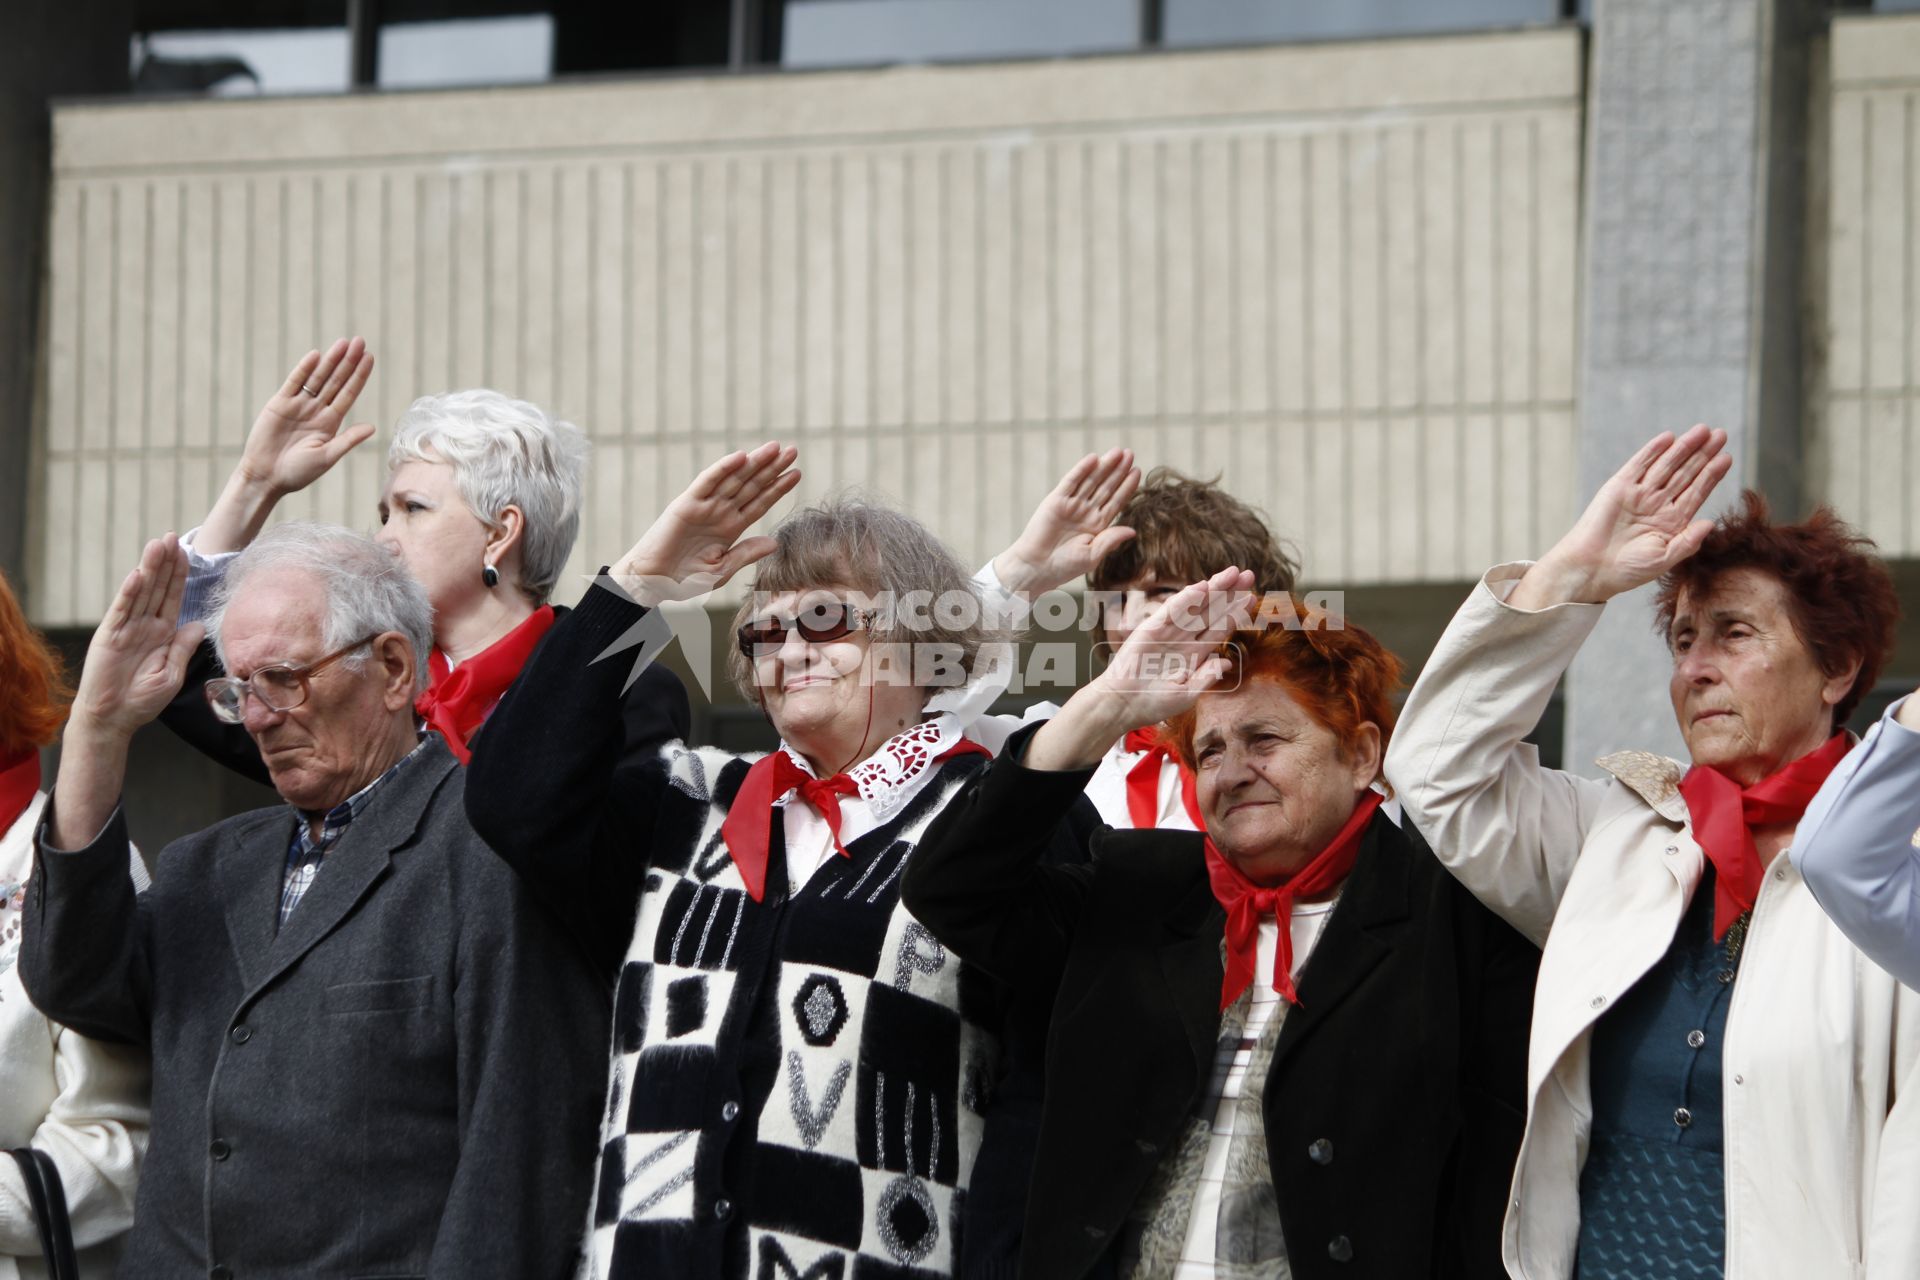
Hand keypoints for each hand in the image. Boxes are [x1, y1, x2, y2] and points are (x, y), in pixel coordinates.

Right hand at [69, 535, 206, 742]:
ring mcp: (126, 629)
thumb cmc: (143, 701)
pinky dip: (129, 593)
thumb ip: (183, 647)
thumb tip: (198, 622)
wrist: (114, 719)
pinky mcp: (109, 637)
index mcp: (163, 633)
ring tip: (157, 544)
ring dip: (149, 568)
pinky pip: (121, 611)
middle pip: (158, 588)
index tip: (187, 552)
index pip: (173, 597)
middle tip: (172, 536)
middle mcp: (145, 626)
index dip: (180, 575)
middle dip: (165, 562)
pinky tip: (137, 575)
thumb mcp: (172, 674)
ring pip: (141, 593)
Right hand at [237, 338, 377, 496]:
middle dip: (348, 362)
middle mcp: (317, 410)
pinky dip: (304, 369)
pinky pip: (294, 383)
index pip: (348, 394)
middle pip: (336, 381)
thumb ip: (347, 440)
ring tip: (343, 343)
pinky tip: (316, 356)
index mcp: (331, 423)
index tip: (370, 358)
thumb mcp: (326, 456)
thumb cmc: (298, 473)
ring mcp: (298, 405)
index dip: (359, 376)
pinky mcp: (279, 404)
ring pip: (317, 378)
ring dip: (330, 361)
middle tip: (360, 341)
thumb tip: (372, 427)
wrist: (266, 476)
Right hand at [609, 442, 801, 605]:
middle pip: (751, 485)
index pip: (760, 502)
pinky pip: (707, 482)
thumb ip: (746, 553)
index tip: (797, 473)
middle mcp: (720, 512)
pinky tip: (741, 457)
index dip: (778, 488)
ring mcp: (704, 506)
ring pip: (734, 479)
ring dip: (754, 463)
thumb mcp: (722, 569)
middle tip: (792, 450)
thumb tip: (774, 542)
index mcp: (731, 527)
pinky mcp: (686, 504)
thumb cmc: (685, 580)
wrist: (654, 583)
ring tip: (775, 448)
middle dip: (772, 468)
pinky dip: (723, 468)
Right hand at [992, 448, 1139, 595]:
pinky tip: (1094, 458)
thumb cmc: (1064, 567)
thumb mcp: (1092, 556)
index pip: (1116, 501)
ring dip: (1104, 466)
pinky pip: (1071, 481)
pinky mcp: (1055, 500)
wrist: (1036, 568)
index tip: (1138, 471)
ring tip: (1118, 452)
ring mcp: (1071, 504)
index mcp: (1097, 525)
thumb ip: (1110, 540)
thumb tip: (1133, 530)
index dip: (1127, 487)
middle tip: (1130, 454)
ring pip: (1091, 481)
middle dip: (1118, 471)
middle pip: (1106, 487)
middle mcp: (1086, 512)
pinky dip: (1081, 470)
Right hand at [1026, 566, 1254, 770]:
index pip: (1219, 628)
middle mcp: (1183, 638)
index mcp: (1194, 653)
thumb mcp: (1187, 694)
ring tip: (1231, 573)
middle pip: (1211, 611)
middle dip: (1229, 593)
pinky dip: (1185, 599)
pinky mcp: (1150, 630)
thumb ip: (1206, 677)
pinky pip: (1171, 611)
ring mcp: (1167, 632)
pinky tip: (1202, 587)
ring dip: (1213, 589)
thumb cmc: (1152, 704)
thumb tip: (1227, 662)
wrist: (1122, 706)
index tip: (1251, 598)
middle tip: (1249, 575)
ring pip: (1195, 606)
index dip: (1235, 613)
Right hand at [1511, 424, 1731, 608]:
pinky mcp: (1619, 487)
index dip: (1712, 475)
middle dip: (1703, 454)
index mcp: (1671, 522)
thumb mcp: (1664, 560)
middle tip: (1721, 435)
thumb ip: (1688, 542)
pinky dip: (1653, 451)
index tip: (1726, 458)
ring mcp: (1639, 494)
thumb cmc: (1626, 570)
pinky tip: (1669, 438)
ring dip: (1684, 447)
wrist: (1591, 568)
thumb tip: (1710, 523)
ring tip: (1703, 431)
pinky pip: (1639, 464)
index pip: (1697, 492)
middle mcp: (1657, 504)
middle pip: (1685, 473)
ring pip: (1666, 465)